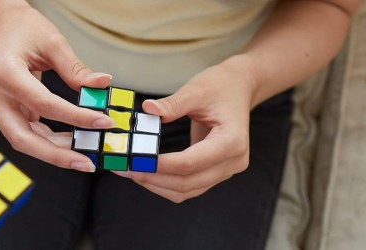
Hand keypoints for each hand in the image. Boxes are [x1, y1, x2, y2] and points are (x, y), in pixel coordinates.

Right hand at [0, 4, 113, 172]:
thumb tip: (103, 84)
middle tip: (87, 163)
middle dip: (56, 155)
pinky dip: (49, 140)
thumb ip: (76, 68)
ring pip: (23, 140)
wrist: (2, 25)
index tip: (103, 123)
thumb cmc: (26, 28)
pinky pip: (26, 132)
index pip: (44, 104)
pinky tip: (71, 141)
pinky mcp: (3, 111)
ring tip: (84, 154)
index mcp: (4, 73)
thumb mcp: (53, 42)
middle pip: (22, 138)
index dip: (75, 117)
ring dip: (54, 150)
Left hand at [113, 59, 254, 202]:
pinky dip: (167, 183)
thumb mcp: (196, 90)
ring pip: (188, 190)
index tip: (135, 159)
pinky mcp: (217, 171)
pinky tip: (147, 173)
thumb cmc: (220, 86)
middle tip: (126, 169)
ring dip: (158, 185)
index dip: (160, 165)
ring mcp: (227, 170)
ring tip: (131, 172)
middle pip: (188, 183)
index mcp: (232, 141)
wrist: (239, 88)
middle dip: (154, 178)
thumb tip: (147, 109)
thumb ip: (172, 104)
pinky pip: (190, 186)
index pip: (191, 163)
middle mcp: (233, 161)